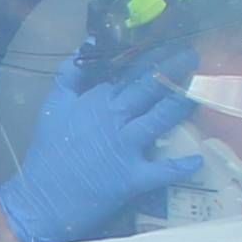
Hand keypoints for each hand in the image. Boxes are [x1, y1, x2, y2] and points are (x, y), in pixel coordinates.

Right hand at [0, 59, 199, 241]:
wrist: (41, 199)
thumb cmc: (47, 153)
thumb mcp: (53, 106)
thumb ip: (70, 75)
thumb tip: (86, 44)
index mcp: (97, 101)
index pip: (130, 70)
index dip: (152, 55)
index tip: (169, 42)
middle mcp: (116, 119)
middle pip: (151, 87)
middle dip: (175, 68)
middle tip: (193, 55)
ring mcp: (127, 147)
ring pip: (162, 118)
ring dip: (183, 103)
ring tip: (200, 91)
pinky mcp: (133, 177)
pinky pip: (164, 170)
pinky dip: (182, 165)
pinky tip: (198, 158)